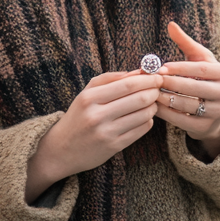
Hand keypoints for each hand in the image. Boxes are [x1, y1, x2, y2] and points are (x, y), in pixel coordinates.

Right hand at [25, 70, 163, 201]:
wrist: (61, 149)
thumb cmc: (78, 116)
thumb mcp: (88, 93)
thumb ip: (112, 79)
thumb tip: (139, 71)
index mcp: (89, 98)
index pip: (128, 84)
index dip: (148, 79)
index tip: (157, 76)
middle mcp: (97, 116)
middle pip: (140, 99)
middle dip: (154, 91)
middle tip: (158, 88)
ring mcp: (106, 133)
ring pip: (144, 115)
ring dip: (153, 106)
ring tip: (151, 102)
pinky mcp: (114, 147)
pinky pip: (141, 130)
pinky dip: (148, 120)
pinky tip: (144, 116)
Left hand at [156, 21, 219, 158]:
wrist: (215, 110)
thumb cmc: (204, 78)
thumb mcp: (200, 59)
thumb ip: (185, 42)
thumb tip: (170, 24)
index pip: (201, 69)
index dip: (180, 68)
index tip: (160, 68)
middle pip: (194, 88)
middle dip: (170, 83)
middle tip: (152, 80)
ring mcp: (219, 112)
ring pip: (187, 105)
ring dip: (166, 99)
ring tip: (151, 93)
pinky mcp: (206, 128)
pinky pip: (182, 121)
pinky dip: (167, 113)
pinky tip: (155, 106)